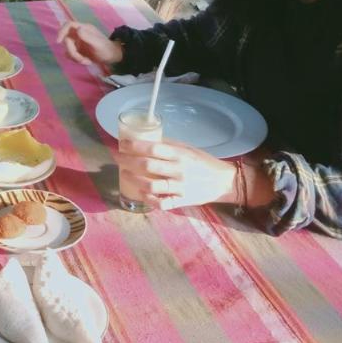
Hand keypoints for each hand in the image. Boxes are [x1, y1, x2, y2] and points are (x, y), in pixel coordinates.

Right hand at [57, 21, 123, 65]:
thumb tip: (77, 29)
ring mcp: (78, 42)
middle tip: (82, 59)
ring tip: (86, 61)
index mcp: (84, 29)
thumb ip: (88, 36)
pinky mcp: (78, 50)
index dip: (62, 31)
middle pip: (67, 39)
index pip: (68, 25)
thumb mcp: (98, 43)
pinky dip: (76, 59)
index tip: (58, 42)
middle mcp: (79, 34)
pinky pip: (70, 54)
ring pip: (68, 48)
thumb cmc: (106, 49)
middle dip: (72, 51)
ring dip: (75, 57)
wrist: (112, 57)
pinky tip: (86, 61)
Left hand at [118, 139, 236, 210]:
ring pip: (152, 185)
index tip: (122, 144)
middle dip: (128, 161)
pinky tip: (142, 194)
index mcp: (180, 154)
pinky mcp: (182, 201)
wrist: (224, 181)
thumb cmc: (203, 162)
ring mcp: (180, 187)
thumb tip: (146, 139)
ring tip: (124, 174)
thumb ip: (169, 145)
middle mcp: (179, 170)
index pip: (153, 147)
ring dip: (134, 179)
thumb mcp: (188, 148)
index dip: (135, 145)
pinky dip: (150, 200)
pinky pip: (163, 203)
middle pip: (148, 165)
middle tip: (117, 158)